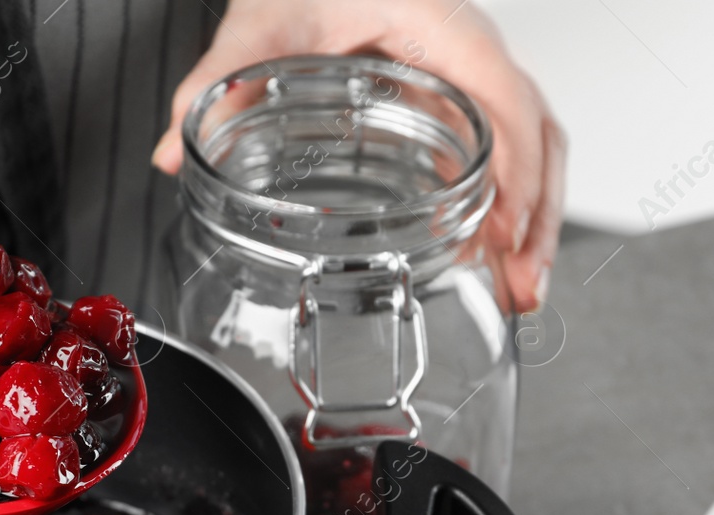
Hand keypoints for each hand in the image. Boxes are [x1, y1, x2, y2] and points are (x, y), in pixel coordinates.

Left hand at [153, 0, 564, 309]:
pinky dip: (515, 198)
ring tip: (518, 287)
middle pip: (539, 134)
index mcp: (440, 25)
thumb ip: (217, 84)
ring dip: (535, 217)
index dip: (516, 174)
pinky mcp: (460, 88)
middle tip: (521, 288)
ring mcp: (472, 69)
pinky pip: (511, 141)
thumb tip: (174, 150)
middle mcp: (470, 47)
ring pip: (536, 142)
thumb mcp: (260, 23)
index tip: (501, 234)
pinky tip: (494, 249)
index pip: (508, 102)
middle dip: (537, 218)